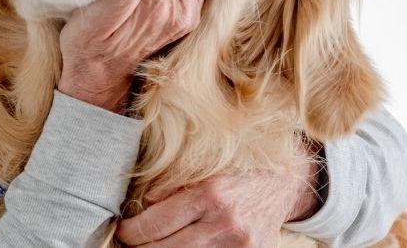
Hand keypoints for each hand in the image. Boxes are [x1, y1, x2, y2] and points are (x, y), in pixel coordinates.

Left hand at [115, 142, 323, 246]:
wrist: (285, 180)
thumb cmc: (238, 168)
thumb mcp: (203, 167)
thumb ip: (170, 186)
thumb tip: (141, 207)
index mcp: (210, 194)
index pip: (156, 224)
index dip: (130, 232)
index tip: (121, 231)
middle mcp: (226, 222)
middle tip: (128, 242)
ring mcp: (240, 245)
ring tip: (150, 246)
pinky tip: (178, 247)